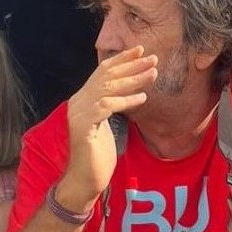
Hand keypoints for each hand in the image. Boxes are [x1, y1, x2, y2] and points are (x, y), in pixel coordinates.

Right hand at [62, 46, 157, 205]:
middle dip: (131, 64)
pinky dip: (126, 100)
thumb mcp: (107, 125)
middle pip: (106, 76)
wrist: (84, 181)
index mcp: (83, 100)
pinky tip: (142, 98)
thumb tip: (130, 92)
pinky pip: (107, 106)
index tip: (141, 50)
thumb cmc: (98, 156)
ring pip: (108, 88)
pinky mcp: (83, 126)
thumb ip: (111, 108)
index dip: (121, 60)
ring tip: (153, 73)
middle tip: (153, 57)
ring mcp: (78, 113)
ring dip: (133, 79)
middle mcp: (78, 102)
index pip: (102, 72)